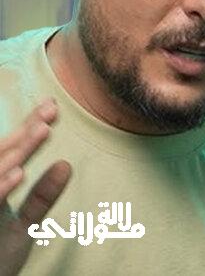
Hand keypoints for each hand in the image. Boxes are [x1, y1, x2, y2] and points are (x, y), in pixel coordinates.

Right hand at [0, 99, 71, 275]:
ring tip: (42, 131)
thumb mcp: (23, 227)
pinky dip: (0, 186)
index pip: (11, 152)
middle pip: (1, 154)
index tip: (52, 108)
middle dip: (25, 132)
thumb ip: (42, 198)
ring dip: (17, 151)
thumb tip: (66, 165)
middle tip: (51, 112)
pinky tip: (19, 172)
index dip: (29, 128)